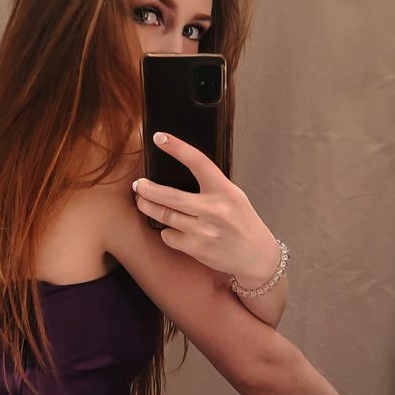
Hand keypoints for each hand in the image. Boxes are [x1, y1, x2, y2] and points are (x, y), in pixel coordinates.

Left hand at [131, 132, 278, 282]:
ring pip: (164, 216)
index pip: (198, 162)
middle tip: (138, 185)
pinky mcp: (196, 249)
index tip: (159, 138)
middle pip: (170, 196)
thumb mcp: (234, 197)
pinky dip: (167, 232)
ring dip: (148, 207)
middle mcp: (214, 209)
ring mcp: (204, 230)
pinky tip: (173, 230)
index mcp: (225, 190)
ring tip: (143, 201)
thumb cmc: (243, 223)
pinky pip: (169, 236)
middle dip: (147, 189)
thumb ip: (211, 186)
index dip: (177, 148)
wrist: (256, 256)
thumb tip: (177, 174)